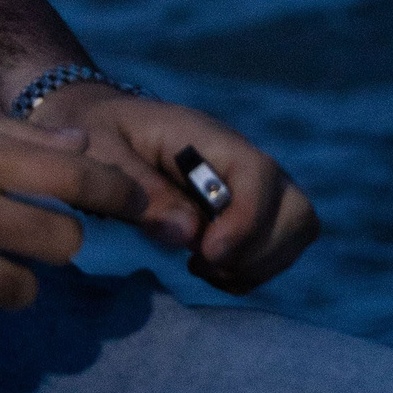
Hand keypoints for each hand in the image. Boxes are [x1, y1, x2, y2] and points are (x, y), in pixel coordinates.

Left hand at [27, 82, 318, 291]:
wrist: (99, 123)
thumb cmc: (95, 132)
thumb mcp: (99, 151)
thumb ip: (139, 188)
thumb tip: (189, 234)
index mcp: (205, 136)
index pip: (258, 174)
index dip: (246, 221)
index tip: (205, 254)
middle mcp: (240, 159)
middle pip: (296, 208)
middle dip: (259, 250)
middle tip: (201, 262)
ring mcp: (249, 185)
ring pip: (297, 229)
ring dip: (258, 263)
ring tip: (202, 267)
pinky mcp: (247, 209)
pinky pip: (278, 246)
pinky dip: (251, 269)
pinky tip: (207, 267)